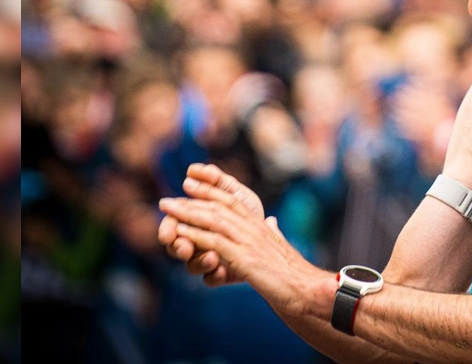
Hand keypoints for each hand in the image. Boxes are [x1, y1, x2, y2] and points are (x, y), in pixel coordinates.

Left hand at [158, 163, 320, 308]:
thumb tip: (272, 221)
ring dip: (187, 212)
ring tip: (167, 207)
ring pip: (213, 220)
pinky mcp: (244, 258)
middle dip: (191, 198)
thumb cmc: (293, 271)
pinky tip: (181, 231)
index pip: (232, 201)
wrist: (305, 286)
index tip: (191, 184)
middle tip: (169, 196)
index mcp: (260, 225)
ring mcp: (248, 241)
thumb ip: (274, 232)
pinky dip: (196, 234)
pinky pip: (215, 242)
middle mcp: (253, 228)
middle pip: (218, 206)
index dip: (210, 190)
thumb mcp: (280, 246)